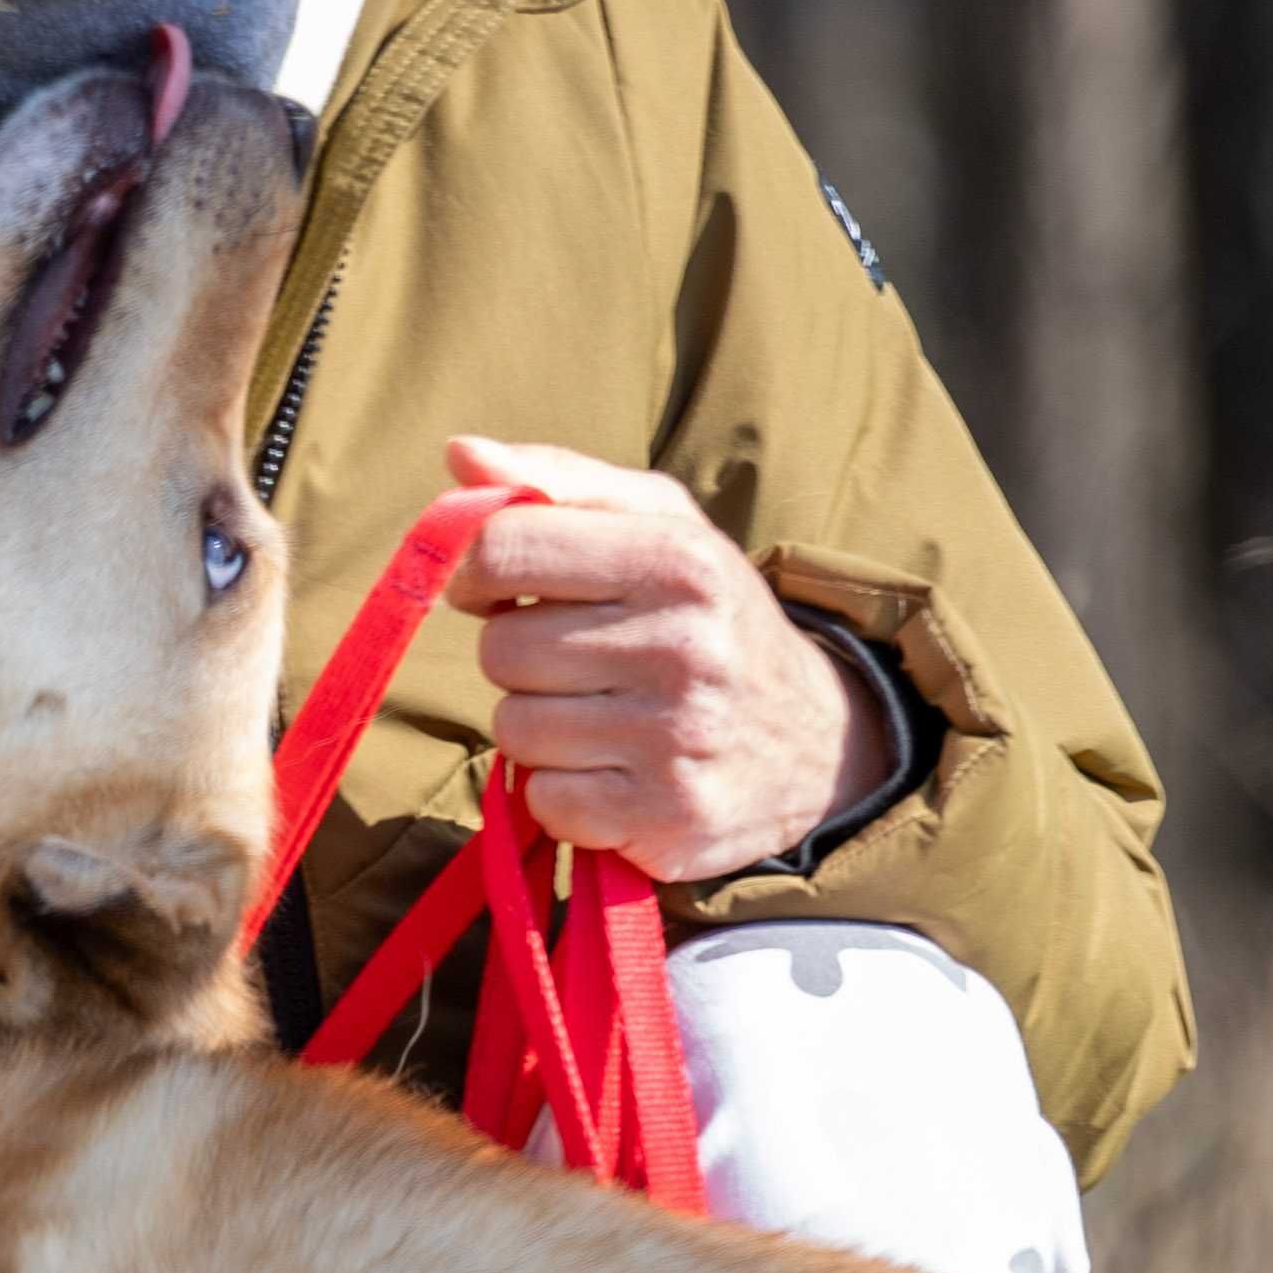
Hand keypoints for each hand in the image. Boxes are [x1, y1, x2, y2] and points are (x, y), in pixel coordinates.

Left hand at [442, 434, 891, 882]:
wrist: (814, 741)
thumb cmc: (706, 616)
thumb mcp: (659, 526)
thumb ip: (557, 483)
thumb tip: (459, 454)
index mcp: (678, 560)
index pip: (502, 549)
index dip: (475, 571)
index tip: (497, 588)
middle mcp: (684, 648)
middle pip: (501, 650)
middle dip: (522, 656)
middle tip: (583, 660)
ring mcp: (677, 740)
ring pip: (515, 730)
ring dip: (540, 727)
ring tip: (605, 715)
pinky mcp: (665, 818)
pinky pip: (544, 801)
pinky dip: (564, 793)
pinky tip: (616, 771)